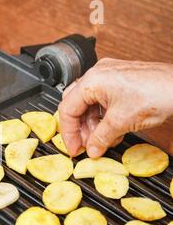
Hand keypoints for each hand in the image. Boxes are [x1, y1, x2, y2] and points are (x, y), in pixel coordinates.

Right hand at [58, 58, 172, 157]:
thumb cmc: (157, 94)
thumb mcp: (121, 123)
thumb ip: (100, 138)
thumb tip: (91, 149)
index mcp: (92, 80)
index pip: (67, 109)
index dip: (68, 133)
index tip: (74, 148)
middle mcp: (98, 74)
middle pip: (75, 105)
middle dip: (79, 128)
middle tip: (84, 145)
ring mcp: (109, 75)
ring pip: (89, 103)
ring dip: (92, 125)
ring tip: (100, 141)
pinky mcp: (121, 80)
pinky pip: (102, 100)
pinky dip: (103, 117)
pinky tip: (111, 131)